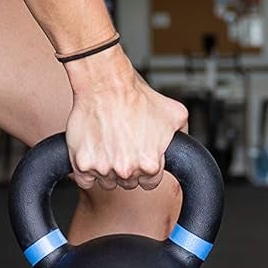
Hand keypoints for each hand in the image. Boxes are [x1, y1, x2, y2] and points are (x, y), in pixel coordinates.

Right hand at [65, 69, 190, 190]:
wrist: (105, 84)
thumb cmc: (136, 96)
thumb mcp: (174, 113)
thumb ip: (183, 135)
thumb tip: (185, 146)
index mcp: (150, 164)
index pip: (150, 182)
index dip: (146, 169)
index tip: (139, 157)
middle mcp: (127, 169)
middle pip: (128, 183)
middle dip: (127, 168)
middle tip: (123, 146)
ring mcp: (102, 168)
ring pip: (106, 181)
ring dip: (107, 169)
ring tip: (108, 146)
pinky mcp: (82, 164)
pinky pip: (84, 180)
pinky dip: (87, 171)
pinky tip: (93, 154)